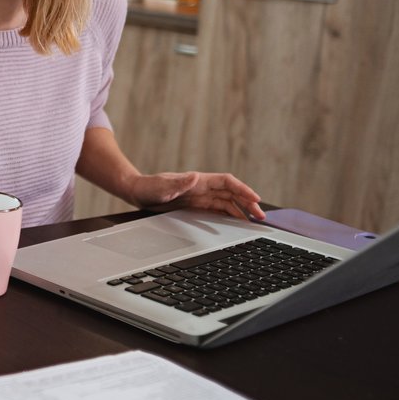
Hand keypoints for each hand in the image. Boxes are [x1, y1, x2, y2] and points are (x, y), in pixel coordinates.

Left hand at [128, 171, 263, 220]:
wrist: (137, 192)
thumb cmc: (148, 187)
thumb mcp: (162, 186)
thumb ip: (178, 183)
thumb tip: (194, 177)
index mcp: (198, 180)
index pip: (227, 182)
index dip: (243, 189)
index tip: (255, 198)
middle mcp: (202, 187)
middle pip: (232, 193)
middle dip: (248, 202)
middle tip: (261, 216)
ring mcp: (200, 196)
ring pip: (227, 202)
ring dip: (241, 210)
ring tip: (253, 221)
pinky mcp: (196, 205)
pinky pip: (217, 210)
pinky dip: (229, 214)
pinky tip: (237, 222)